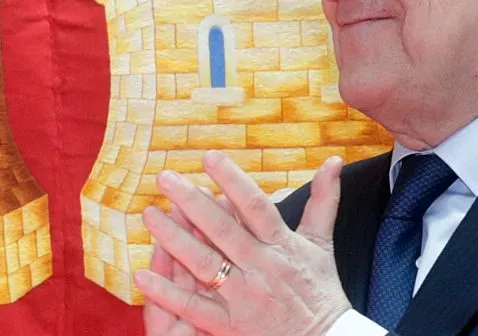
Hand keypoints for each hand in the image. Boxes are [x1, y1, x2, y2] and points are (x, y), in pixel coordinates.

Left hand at [135, 151, 351, 335]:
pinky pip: (194, 307)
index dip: (232, 180)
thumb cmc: (321, 289)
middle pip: (222, 230)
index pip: (254, 206)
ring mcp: (244, 297)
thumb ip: (324, 200)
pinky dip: (167, 292)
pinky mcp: (231, 325)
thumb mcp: (322, 243)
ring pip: (204, 264)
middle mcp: (262, 267)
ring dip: (173, 239)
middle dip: (192, 202)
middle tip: (165, 178)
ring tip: (150, 216)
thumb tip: (334, 160)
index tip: (209, 158)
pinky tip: (143, 275)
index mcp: (282, 244)